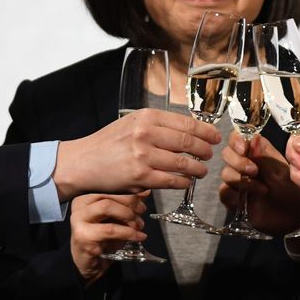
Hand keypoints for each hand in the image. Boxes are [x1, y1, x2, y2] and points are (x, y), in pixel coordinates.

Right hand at [54, 109, 217, 197]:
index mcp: (146, 117)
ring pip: (182, 163)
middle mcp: (145, 134)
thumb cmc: (109, 143)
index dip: (205, 132)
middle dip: (204, 150)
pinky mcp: (140, 177)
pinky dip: (183, 182)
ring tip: (201, 171)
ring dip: (197, 168)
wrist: (84, 162)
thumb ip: (158, 125)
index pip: (185, 123)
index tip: (215, 136)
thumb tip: (189, 130)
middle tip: (210, 155)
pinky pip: (171, 181)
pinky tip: (186, 181)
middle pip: (188, 142)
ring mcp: (143, 156)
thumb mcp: (132, 123)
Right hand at [67, 193, 146, 284]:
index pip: (109, 187)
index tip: (143, 201)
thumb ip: (128, 204)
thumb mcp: (117, 218)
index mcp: (86, 197)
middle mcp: (79, 206)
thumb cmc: (102, 239)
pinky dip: (128, 233)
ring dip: (129, 216)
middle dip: (130, 203)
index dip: (129, 192)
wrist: (89, 264)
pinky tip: (139, 236)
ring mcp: (79, 221)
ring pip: (107, 208)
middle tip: (142, 212)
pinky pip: (110, 230)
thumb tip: (145, 190)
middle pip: (108, 195)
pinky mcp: (83, 237)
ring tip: (139, 226)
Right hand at [219, 134, 299, 236]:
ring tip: (263, 190)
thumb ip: (266, 157)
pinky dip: (234, 195)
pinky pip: (224, 192)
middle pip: (227, 153)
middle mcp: (245, 163)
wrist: (293, 220)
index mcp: (259, 152)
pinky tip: (247, 200)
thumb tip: (252, 138)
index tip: (243, 149)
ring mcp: (238, 180)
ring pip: (225, 173)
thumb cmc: (293, 192)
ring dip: (242, 180)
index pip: (239, 137)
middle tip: (254, 171)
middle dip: (238, 161)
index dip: (237, 140)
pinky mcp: (233, 198)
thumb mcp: (284, 173)